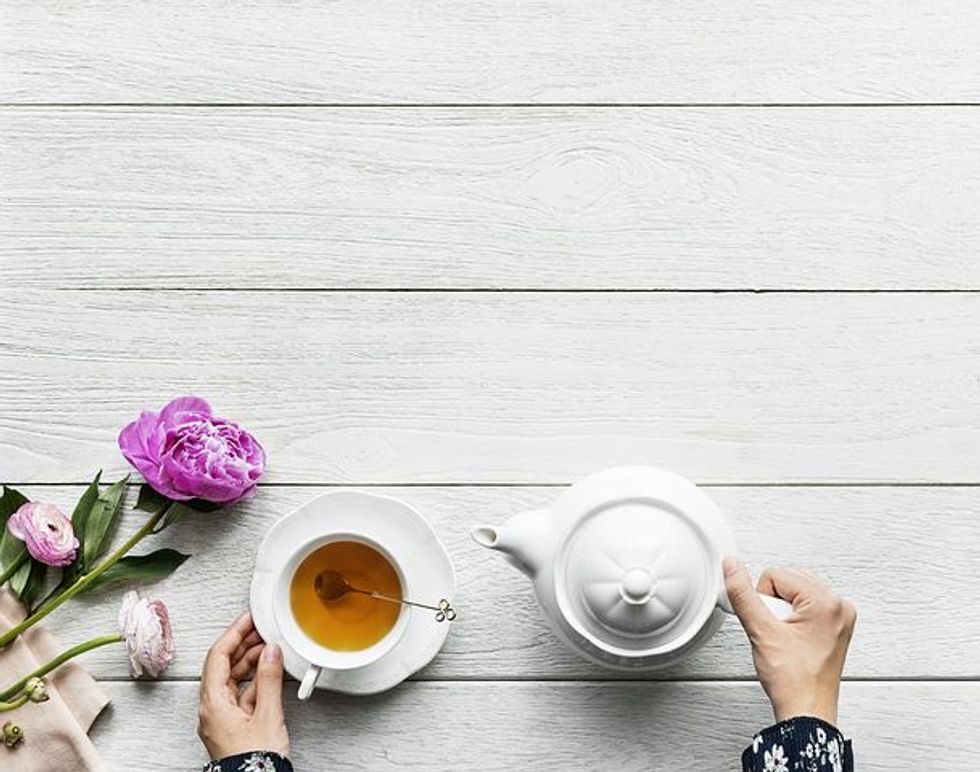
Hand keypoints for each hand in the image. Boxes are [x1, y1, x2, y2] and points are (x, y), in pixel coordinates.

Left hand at [198, 612, 289, 759]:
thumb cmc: (253, 761)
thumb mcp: (266, 715)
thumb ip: (269, 679)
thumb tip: (270, 652)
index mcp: (213, 704)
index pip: (217, 656)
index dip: (233, 633)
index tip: (247, 619)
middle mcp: (212, 710)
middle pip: (222, 666)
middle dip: (242, 644)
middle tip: (260, 629)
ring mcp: (221, 718)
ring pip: (232, 679)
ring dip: (249, 661)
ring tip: (268, 648)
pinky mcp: (233, 726)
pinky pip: (240, 694)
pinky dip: (254, 680)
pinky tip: (269, 674)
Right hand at [723, 558, 856, 725]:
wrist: (806, 710)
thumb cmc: (793, 681)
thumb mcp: (761, 631)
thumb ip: (743, 593)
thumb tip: (732, 566)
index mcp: (827, 602)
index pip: (777, 574)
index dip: (762, 600)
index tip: (768, 624)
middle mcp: (839, 605)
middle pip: (788, 579)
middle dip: (773, 603)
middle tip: (776, 632)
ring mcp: (840, 616)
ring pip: (795, 591)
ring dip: (782, 610)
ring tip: (784, 637)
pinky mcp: (836, 625)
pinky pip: (806, 605)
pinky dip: (793, 617)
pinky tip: (791, 638)